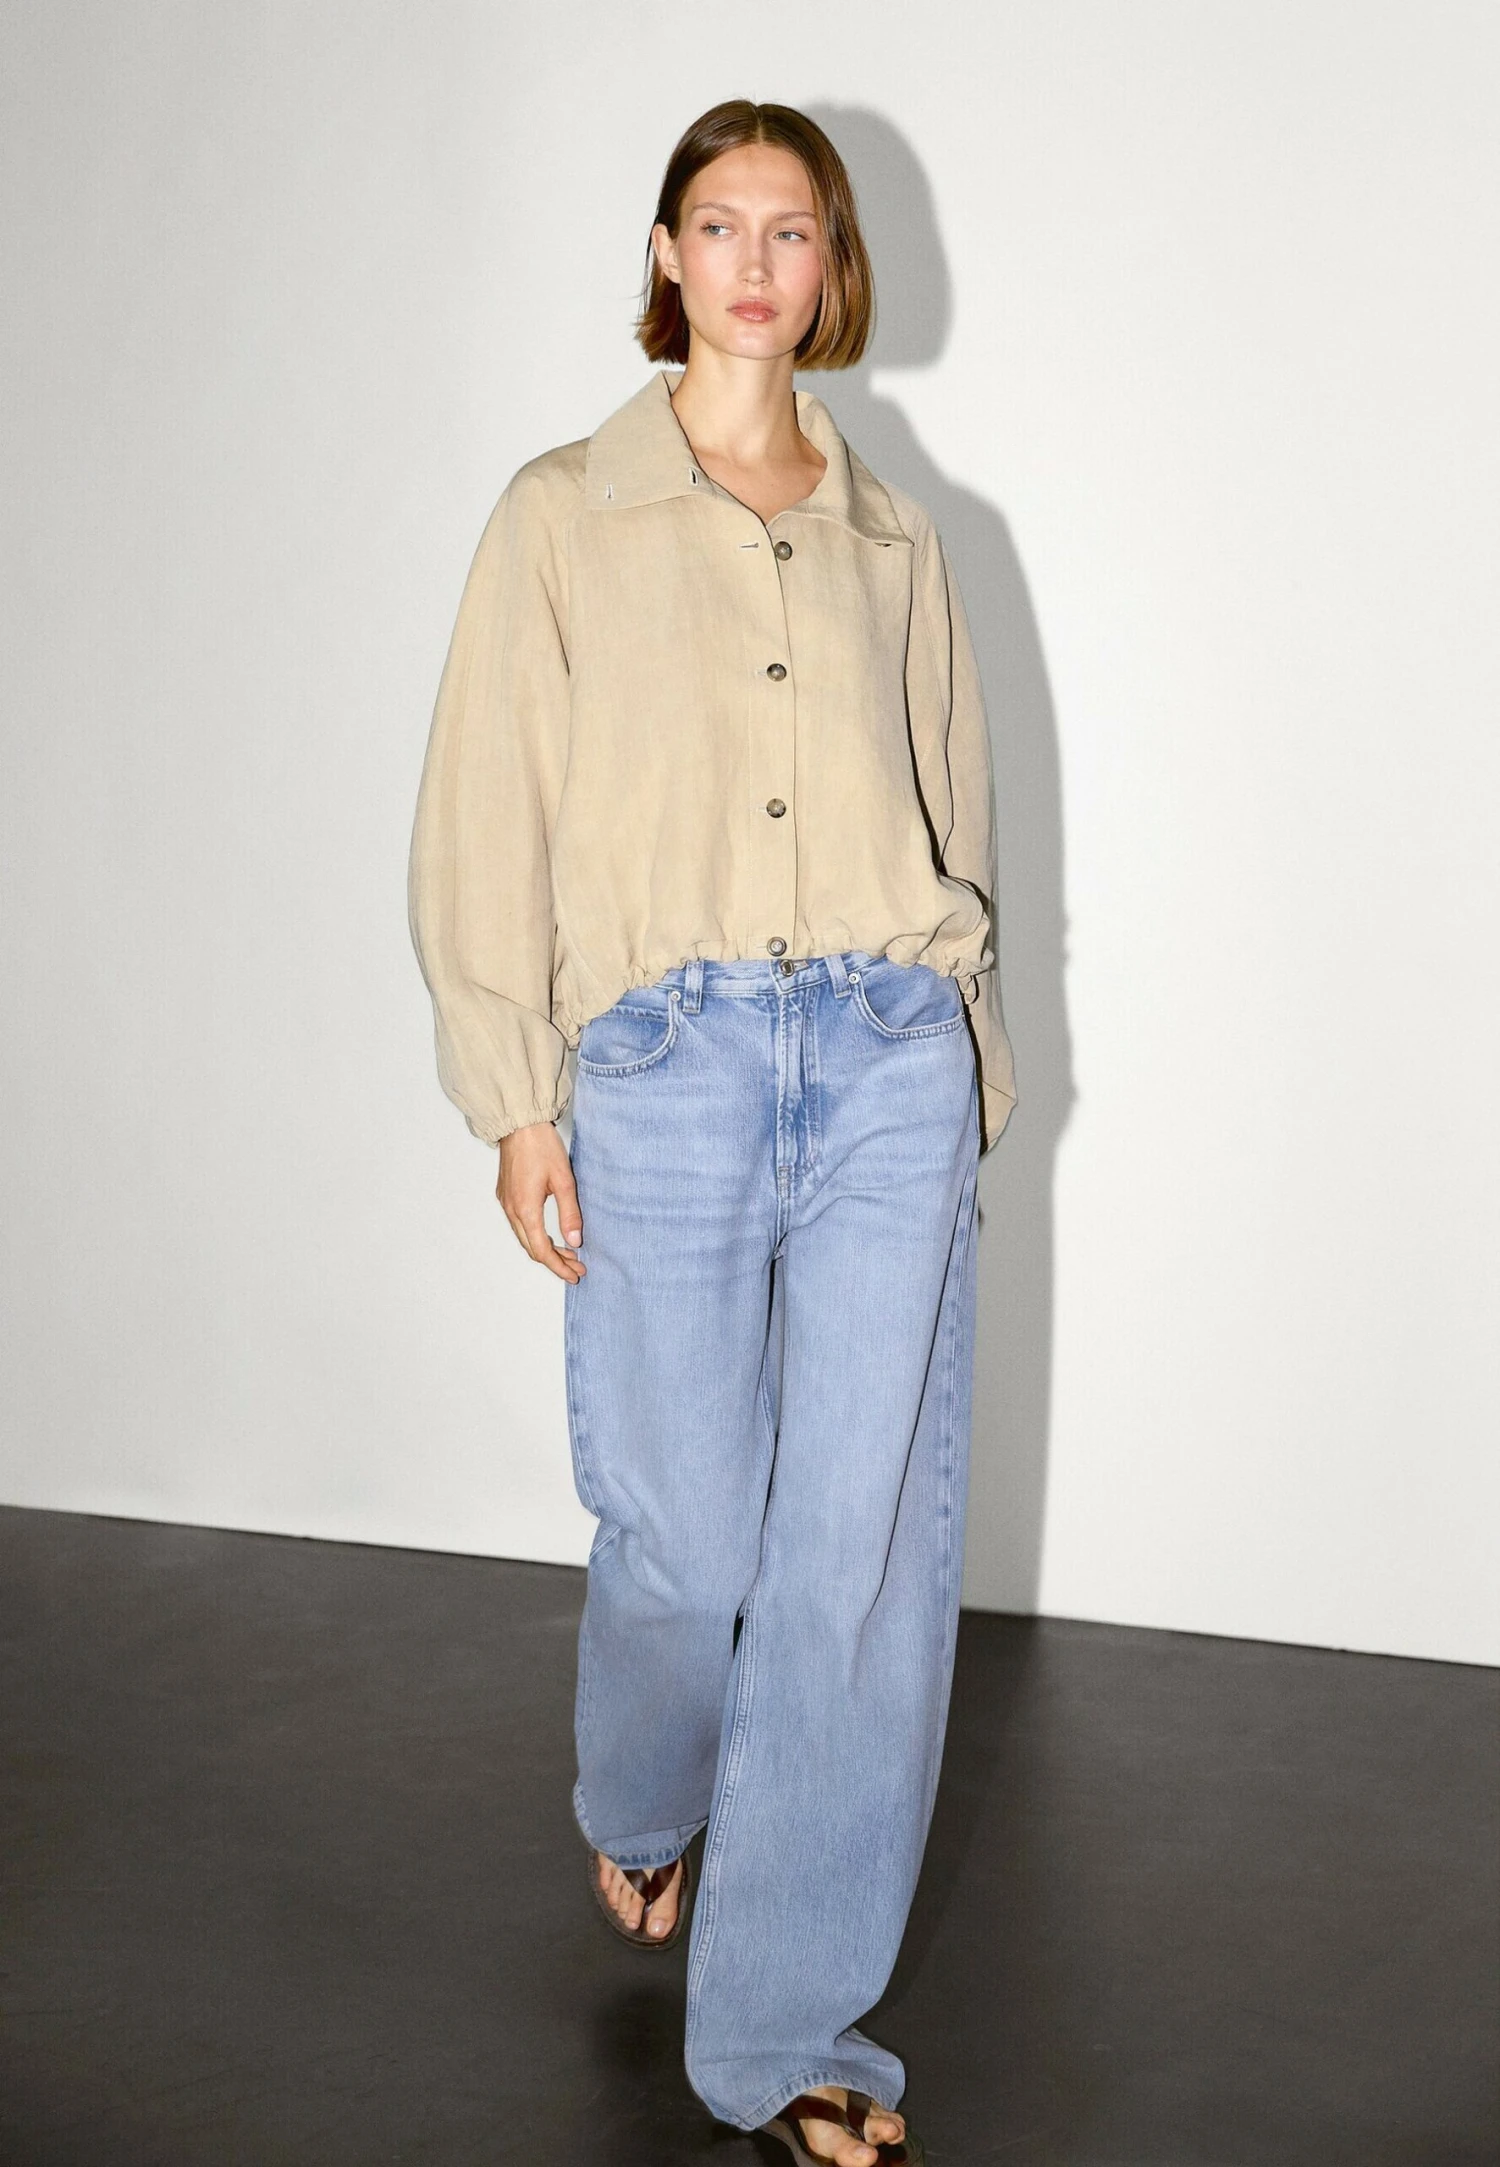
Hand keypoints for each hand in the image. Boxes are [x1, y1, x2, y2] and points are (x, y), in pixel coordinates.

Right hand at [496, 1122, 584, 1282]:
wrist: (519, 1124)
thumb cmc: (541, 1146)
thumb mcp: (564, 1180)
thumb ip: (570, 1214)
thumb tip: (575, 1242)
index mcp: (526, 1209)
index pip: (542, 1250)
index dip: (559, 1267)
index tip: (575, 1275)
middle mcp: (512, 1210)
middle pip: (532, 1248)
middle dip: (555, 1262)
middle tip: (576, 1267)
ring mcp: (506, 1203)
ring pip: (525, 1238)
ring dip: (545, 1249)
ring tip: (568, 1253)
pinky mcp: (506, 1195)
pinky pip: (520, 1225)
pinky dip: (536, 1235)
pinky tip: (551, 1234)